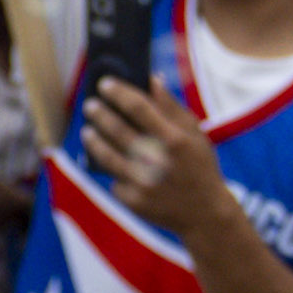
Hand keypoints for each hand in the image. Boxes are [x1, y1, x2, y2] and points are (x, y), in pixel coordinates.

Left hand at [79, 76, 233, 244]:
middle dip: (100, 114)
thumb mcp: (194, 134)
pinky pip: (114, 180)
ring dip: (94, 140)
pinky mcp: (133, 202)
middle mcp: (157, 161)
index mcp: (174, 140)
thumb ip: (171, 107)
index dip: (119, 93)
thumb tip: (151, 78)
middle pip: (118, 130)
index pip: (139, 108)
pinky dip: (112, 170)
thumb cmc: (199, 166)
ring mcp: (143, 184)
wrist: (204, 213)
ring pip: (107, 156)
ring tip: (88, 131)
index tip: (105, 84)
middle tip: (90, 105)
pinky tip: (109, 162)